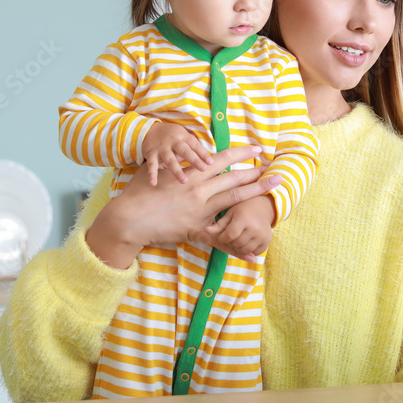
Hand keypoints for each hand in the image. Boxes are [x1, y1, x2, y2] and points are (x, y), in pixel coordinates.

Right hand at [87, 145, 280, 268]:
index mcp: (191, 174)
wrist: (128, 218)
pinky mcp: (195, 230)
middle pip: (234, 178)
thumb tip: (178, 153)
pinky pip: (220, 239)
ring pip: (234, 200)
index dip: (241, 152)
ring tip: (273, 187)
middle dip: (256, 172)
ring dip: (255, 192)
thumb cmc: (138, 192)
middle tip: (274, 168)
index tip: (257, 148)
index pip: (222, 159)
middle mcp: (199, 190)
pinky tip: (253, 253)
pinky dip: (236, 247)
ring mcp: (199, 211)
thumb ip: (172, 163)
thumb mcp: (156, 170)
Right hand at [141, 122, 213, 184]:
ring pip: (170, 160)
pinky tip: (153, 183)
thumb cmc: (172, 136)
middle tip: (203, 169)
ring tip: (183, 181)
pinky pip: (151, 165)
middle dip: (194, 160)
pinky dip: (152, 174)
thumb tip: (211, 160)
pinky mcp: (151, 154)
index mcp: (183, 136)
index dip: (203, 153)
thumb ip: (194, 147)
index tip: (210, 163)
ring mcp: (162, 148)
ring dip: (176, 170)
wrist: (149, 129)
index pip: (195, 145)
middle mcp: (173, 141)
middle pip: (184, 151)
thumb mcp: (183, 136)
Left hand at [203, 195, 275, 261]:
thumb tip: (205, 231)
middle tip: (230, 236)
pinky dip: (248, 250)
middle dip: (230, 242)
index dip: (222, 237)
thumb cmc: (242, 209)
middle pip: (236, 244)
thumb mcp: (230, 213)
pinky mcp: (267, 242)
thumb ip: (219, 224)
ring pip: (245, 251)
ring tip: (237, 238)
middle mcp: (255, 228)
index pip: (229, 236)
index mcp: (244, 218)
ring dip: (238, 247)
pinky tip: (246, 240)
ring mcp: (263, 236)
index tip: (221, 234)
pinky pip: (254, 253)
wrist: (262, 207)